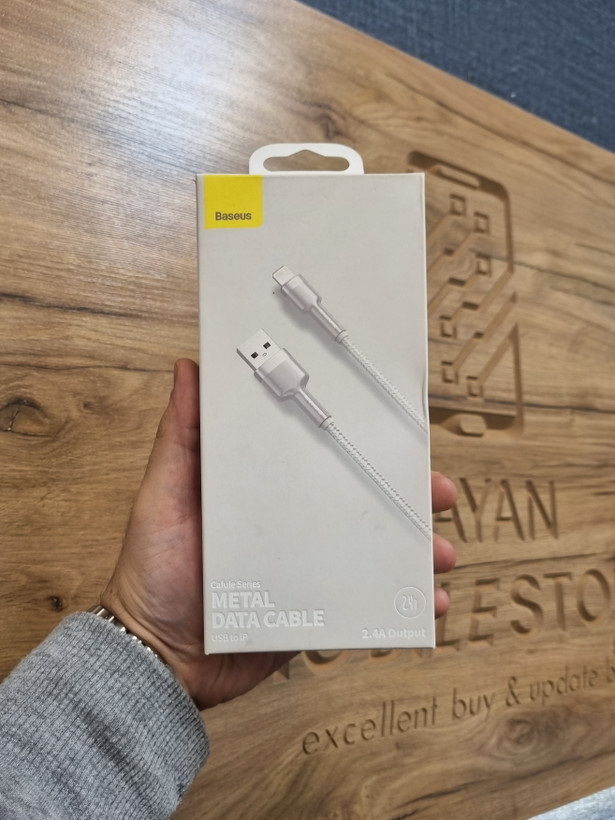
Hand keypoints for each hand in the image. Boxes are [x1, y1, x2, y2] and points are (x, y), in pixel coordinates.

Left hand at [102, 359, 456, 709]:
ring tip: (439, 553)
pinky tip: (426, 604)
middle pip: (357, 501)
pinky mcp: (313, 611)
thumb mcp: (163, 493)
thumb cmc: (152, 571)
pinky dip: (398, 604)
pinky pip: (365, 603)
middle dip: (404, 495)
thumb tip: (189, 369)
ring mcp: (305, 568)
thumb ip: (181, 437)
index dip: (361, 443)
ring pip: (372, 551)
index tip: (397, 432)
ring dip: (413, 549)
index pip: (320, 457)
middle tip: (436, 491)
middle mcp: (290, 525)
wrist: (156, 658)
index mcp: (262, 490)